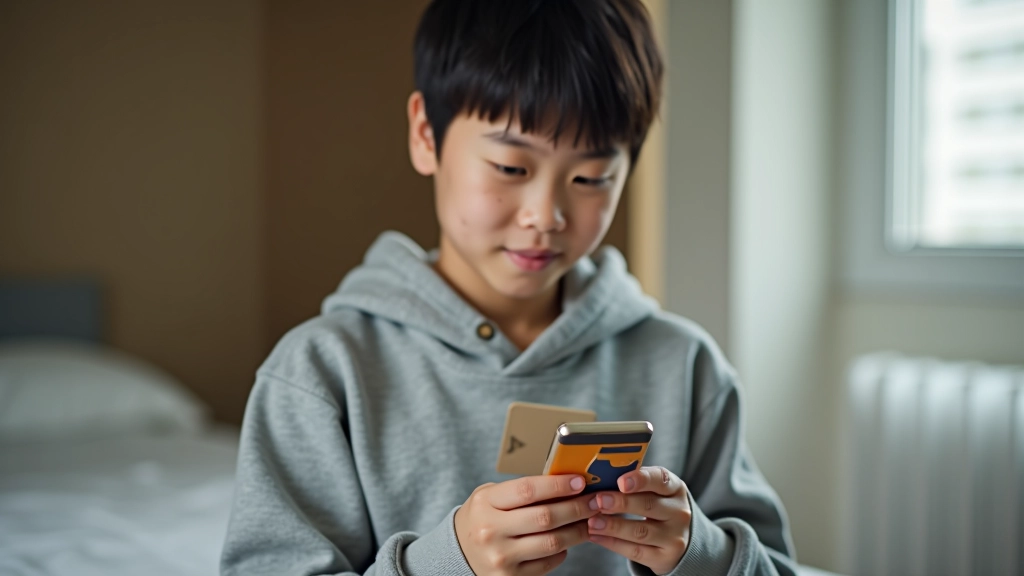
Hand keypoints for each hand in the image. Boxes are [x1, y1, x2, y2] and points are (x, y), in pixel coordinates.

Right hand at [454, 474, 598, 575]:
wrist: (458, 552)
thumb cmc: (482, 517)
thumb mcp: (491, 496)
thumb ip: (522, 490)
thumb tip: (566, 483)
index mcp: (485, 503)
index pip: (527, 490)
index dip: (558, 485)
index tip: (580, 481)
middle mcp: (490, 531)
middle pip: (545, 517)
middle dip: (576, 508)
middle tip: (595, 501)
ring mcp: (500, 557)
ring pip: (552, 542)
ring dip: (577, 531)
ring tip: (589, 521)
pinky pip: (548, 563)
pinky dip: (562, 551)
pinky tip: (567, 541)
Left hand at [585, 466, 691, 574]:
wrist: (677, 538)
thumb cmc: (658, 505)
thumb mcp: (655, 490)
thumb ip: (635, 481)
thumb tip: (601, 476)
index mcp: (675, 489)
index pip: (660, 479)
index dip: (640, 479)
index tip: (621, 481)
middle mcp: (679, 512)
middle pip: (648, 505)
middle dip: (621, 503)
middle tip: (599, 500)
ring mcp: (674, 537)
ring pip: (640, 531)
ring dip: (613, 526)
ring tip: (592, 522)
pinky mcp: (664, 558)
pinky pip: (635, 551)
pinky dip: (612, 543)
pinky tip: (596, 536)